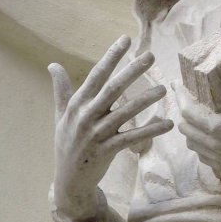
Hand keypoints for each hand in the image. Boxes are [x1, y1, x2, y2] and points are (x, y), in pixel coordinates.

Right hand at [49, 35, 172, 220]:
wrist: (69, 181)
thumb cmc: (66, 143)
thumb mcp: (61, 115)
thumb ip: (61, 89)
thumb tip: (52, 64)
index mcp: (78, 104)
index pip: (97, 74)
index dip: (111, 56)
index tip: (126, 39)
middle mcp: (86, 116)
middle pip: (113, 89)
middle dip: (132, 71)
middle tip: (150, 56)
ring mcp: (97, 135)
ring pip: (125, 113)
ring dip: (145, 100)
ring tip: (164, 89)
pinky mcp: (108, 151)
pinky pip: (133, 138)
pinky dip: (151, 131)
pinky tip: (168, 124)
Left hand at [177, 54, 220, 178]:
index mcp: (219, 129)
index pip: (188, 113)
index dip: (180, 97)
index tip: (176, 85)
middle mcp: (216, 148)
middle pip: (187, 130)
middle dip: (184, 112)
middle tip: (186, 97)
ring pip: (193, 145)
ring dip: (191, 129)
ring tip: (196, 114)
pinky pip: (204, 157)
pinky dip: (201, 144)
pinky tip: (208, 134)